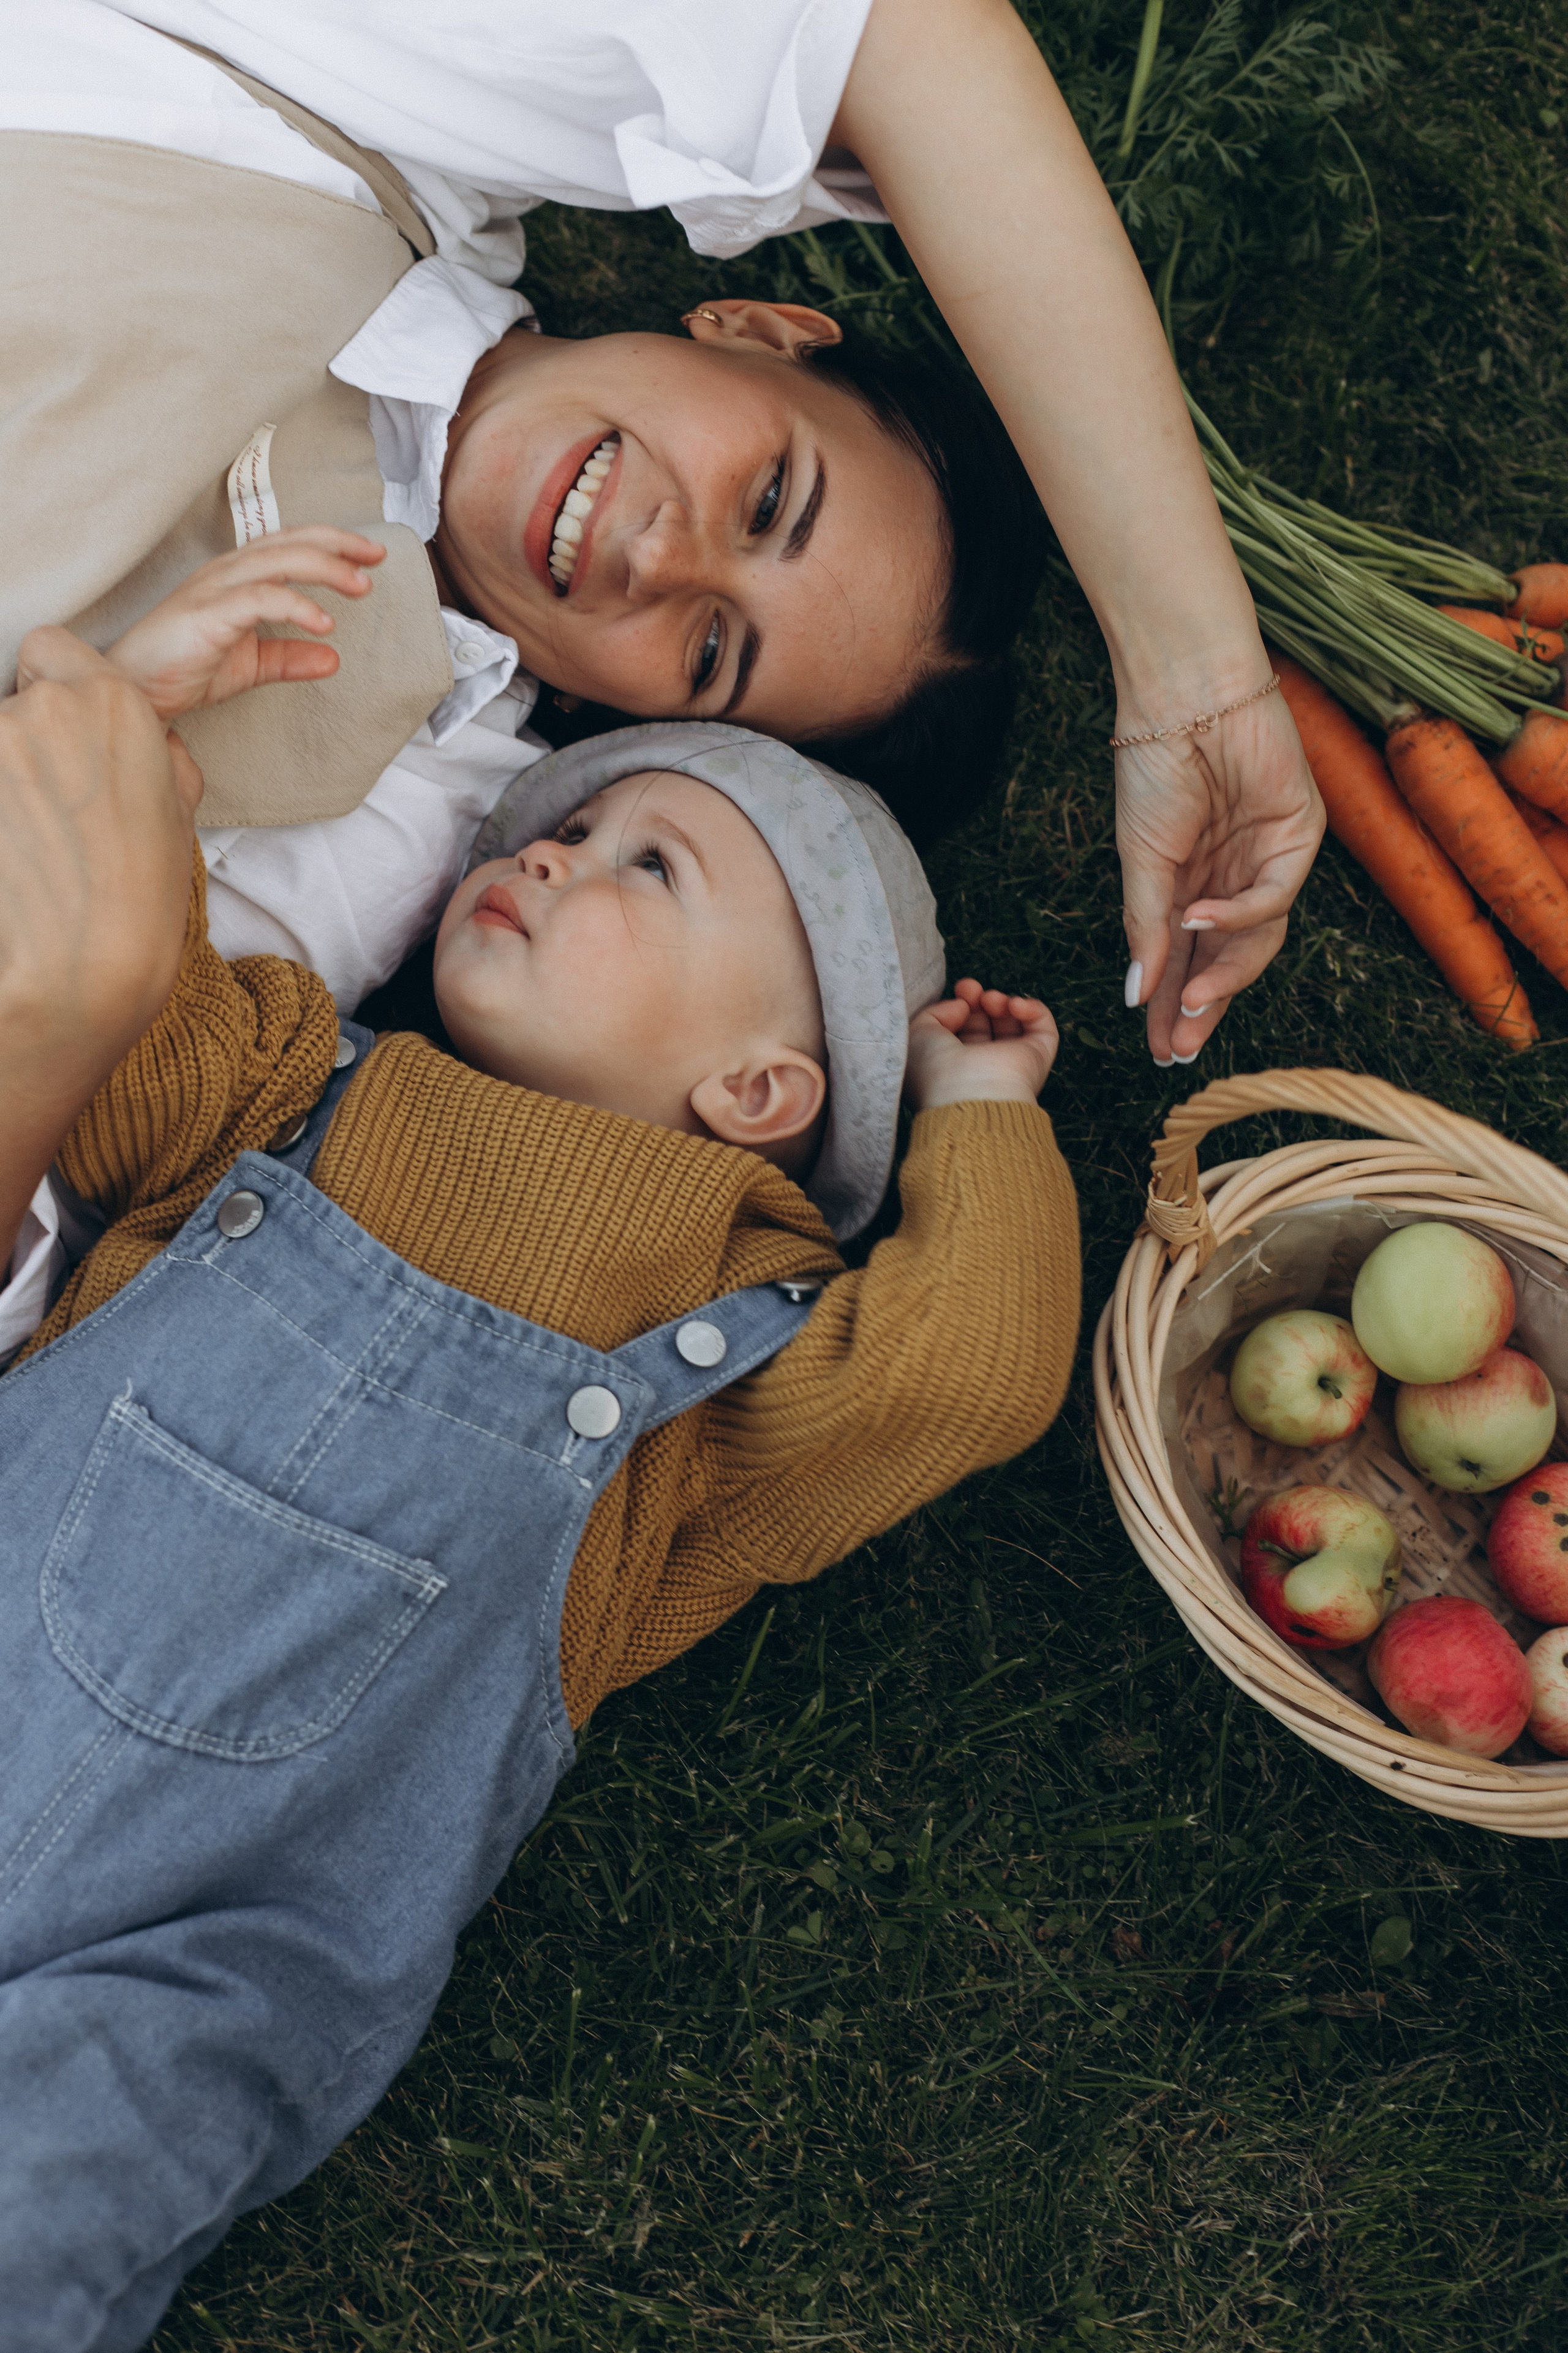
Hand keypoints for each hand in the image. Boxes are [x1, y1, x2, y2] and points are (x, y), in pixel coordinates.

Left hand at [0, 634, 201, 1266]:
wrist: (83, 967)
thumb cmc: (139, 901)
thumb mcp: (178, 817)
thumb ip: (158, 758)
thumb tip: (150, 743)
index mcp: (116, 701)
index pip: (53, 649)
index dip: (54, 691)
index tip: (63, 742)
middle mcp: (49, 706)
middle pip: (13, 693)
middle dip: (25, 738)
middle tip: (46, 804)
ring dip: (4, 779)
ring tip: (25, 840)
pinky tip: (9, 852)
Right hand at [22, 526, 385, 722]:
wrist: (137, 691)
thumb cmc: (184, 671)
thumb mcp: (250, 665)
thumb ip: (290, 659)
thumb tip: (333, 659)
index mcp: (236, 577)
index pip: (288, 546)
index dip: (330, 544)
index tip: (369, 557)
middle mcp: (225, 573)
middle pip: (288, 543)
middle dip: (336, 545)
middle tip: (376, 557)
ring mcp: (213, 590)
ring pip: (277, 561)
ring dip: (324, 569)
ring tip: (361, 585)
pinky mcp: (207, 615)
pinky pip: (259, 599)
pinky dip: (296, 605)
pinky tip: (324, 622)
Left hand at [905, 978, 1058, 1110]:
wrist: (968, 1097)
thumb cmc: (935, 1071)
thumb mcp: (918, 1034)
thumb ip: (935, 1012)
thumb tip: (963, 1006)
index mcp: (953, 1065)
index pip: (961, 1028)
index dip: (961, 1004)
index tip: (959, 991)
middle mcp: (982, 1066)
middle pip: (986, 1022)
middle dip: (978, 999)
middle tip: (971, 989)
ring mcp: (1011, 1063)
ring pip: (1012, 1023)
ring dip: (1001, 1002)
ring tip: (990, 1001)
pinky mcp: (1036, 1059)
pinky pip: (1042, 1028)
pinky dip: (1032, 1009)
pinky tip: (1014, 1006)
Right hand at [1116, 688, 1324, 1064]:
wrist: (1184, 697)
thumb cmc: (1153, 767)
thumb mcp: (1141, 860)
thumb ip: (1145, 928)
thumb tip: (1135, 995)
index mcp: (1191, 883)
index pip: (1186, 959)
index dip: (1172, 1004)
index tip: (1158, 1048)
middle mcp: (1232, 878)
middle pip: (1225, 960)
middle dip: (1203, 1005)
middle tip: (1179, 1046)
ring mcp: (1267, 860)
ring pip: (1256, 940)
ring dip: (1223, 975)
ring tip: (1190, 1002)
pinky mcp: (1298, 837)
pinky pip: (1273, 896)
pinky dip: (1239, 915)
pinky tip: (1200, 919)